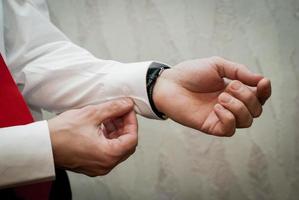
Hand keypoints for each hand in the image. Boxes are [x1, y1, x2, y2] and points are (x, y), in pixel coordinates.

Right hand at [48, 98, 137, 176]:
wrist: (41, 145)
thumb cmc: (61, 134)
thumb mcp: (91, 114)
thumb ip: (113, 108)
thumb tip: (126, 104)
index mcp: (108, 155)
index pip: (132, 138)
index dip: (132, 122)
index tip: (128, 110)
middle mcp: (105, 165)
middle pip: (126, 144)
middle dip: (125, 126)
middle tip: (120, 112)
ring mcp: (98, 166)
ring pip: (117, 148)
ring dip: (116, 131)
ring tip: (110, 116)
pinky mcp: (91, 164)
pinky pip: (107, 151)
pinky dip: (108, 138)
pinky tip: (102, 125)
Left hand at [153, 57, 270, 135]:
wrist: (169, 83)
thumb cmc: (190, 73)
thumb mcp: (217, 65)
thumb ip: (238, 71)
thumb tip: (261, 79)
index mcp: (233, 90)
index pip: (258, 96)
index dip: (265, 91)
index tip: (263, 82)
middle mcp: (229, 105)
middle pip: (255, 110)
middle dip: (248, 97)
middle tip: (231, 87)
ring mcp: (220, 116)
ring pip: (246, 121)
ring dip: (239, 107)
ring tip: (221, 98)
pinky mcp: (210, 126)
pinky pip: (229, 130)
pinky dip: (228, 118)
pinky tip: (216, 107)